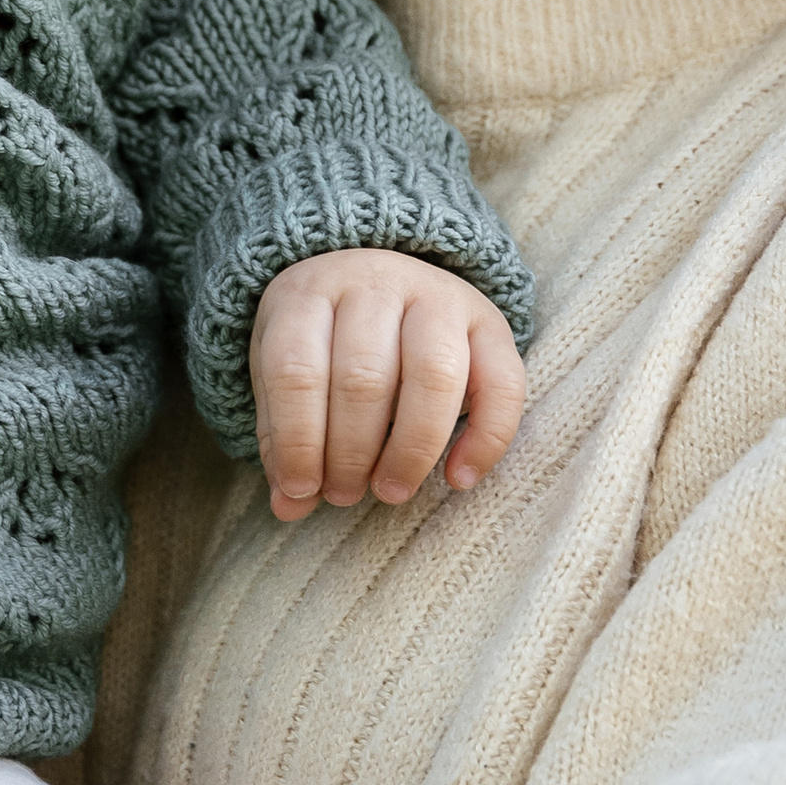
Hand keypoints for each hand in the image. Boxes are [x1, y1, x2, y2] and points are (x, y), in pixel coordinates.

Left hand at [252, 249, 525, 524]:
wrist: (378, 277)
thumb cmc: (323, 340)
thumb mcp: (285, 372)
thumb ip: (283, 436)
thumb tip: (289, 507)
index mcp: (310, 293)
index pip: (296, 370)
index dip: (298, 439)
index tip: (301, 489)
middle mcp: (376, 282)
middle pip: (364, 377)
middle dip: (352, 453)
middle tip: (344, 495)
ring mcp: (438, 295)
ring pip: (433, 376)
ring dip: (410, 450)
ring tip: (390, 491)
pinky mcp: (490, 320)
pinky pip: (502, 384)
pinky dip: (486, 440)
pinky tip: (457, 478)